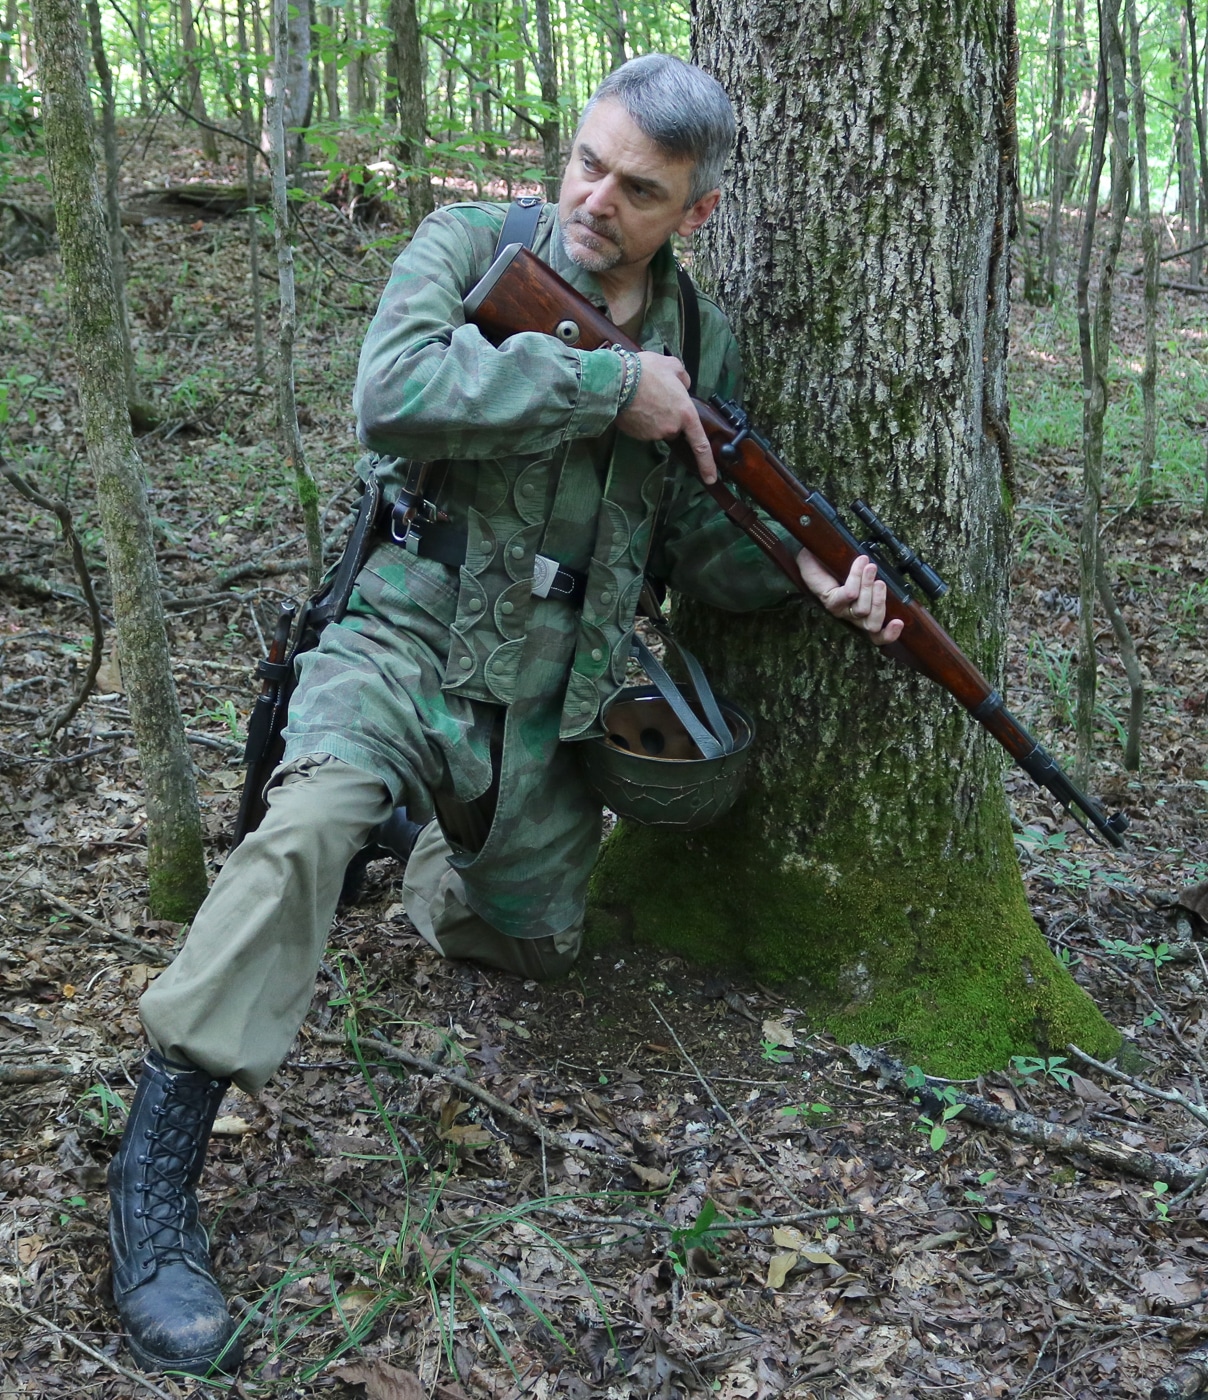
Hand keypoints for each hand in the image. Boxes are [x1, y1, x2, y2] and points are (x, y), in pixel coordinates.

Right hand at [616, 352, 716, 483]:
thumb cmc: (647, 372)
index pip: (700, 444)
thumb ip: (683, 378)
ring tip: (642, 395)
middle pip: (674, 428)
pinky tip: (633, 403)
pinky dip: (640, 419)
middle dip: (669, 417)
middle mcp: (671, 428)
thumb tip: (684, 385)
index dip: (707, 463)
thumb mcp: (673, 366)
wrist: (618, 380)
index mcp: (685, 413)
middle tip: (658, 396)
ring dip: (653, 416)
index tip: (711, 478)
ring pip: (657, 428)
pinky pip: (642, 429)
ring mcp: (652, 433)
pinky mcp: (637, 435)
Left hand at [797, 549, 904, 645]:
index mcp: (863, 616)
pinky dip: (857, 577)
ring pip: (862, 609)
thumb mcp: (864, 576)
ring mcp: (840, 611)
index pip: (877, 636)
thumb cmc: (841, 566)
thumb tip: (891, 581)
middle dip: (880, 604)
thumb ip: (877, 583)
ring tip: (870, 567)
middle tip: (881, 583)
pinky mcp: (830, 600)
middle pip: (872, 625)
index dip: (889, 634)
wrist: (815, 555)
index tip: (900, 622)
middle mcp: (851, 617)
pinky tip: (860, 563)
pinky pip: (849, 594)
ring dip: (869, 585)